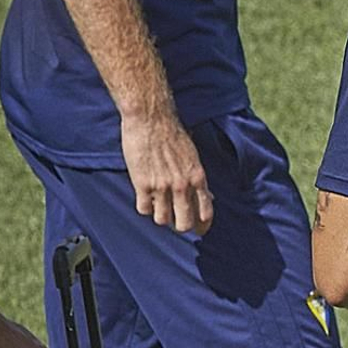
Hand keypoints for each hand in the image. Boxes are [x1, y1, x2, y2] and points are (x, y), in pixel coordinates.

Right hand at [121, 109, 212, 232]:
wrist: (151, 118)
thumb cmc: (172, 134)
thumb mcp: (193, 157)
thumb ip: (197, 178)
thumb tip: (205, 197)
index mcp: (198, 178)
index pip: (205, 214)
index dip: (202, 226)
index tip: (198, 229)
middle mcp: (182, 185)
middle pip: (184, 224)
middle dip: (180, 225)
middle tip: (174, 220)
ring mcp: (161, 186)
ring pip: (162, 220)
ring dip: (159, 215)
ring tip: (157, 204)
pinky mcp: (142, 184)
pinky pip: (144, 209)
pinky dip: (144, 206)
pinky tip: (144, 196)